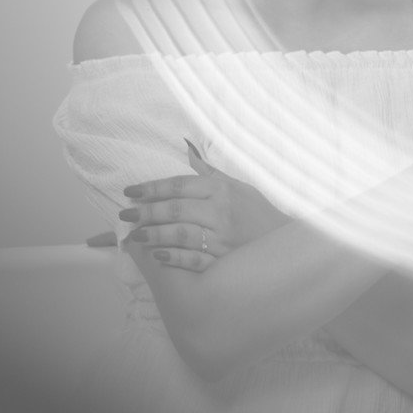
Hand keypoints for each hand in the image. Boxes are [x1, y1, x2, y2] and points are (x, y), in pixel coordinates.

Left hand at [120, 140, 287, 270]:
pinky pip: (194, 260)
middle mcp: (221, 212)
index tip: (130, 191)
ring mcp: (223, 238)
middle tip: (125, 213)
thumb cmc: (259, 212)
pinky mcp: (224, 261)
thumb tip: (188, 151)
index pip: (179, 185)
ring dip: (154, 234)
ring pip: (181, 234)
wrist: (287, 243)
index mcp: (222, 189)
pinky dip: (174, 258)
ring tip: (135, 235)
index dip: (152, 188)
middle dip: (146, 211)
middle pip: (175, 209)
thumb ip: (210, 173)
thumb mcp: (239, 186)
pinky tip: (157, 255)